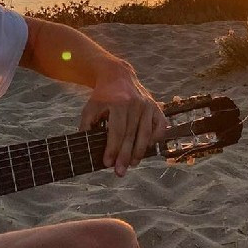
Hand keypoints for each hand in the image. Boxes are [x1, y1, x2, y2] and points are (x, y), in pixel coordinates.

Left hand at [79, 62, 166, 176]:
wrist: (118, 76)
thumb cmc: (102, 96)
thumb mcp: (90, 107)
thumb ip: (87, 126)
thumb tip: (87, 148)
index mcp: (119, 103)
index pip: (117, 132)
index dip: (112, 149)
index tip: (107, 163)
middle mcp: (136, 104)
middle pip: (131, 136)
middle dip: (125, 156)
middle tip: (119, 172)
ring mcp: (148, 105)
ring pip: (146, 134)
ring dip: (139, 152)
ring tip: (132, 164)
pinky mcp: (157, 107)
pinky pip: (160, 126)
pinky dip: (155, 139)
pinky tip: (147, 148)